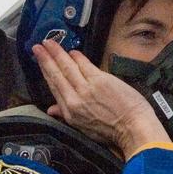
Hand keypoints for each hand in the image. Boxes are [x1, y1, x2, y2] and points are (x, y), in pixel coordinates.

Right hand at [32, 40, 167, 155]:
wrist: (133, 128)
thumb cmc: (113, 130)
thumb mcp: (84, 128)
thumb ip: (65, 115)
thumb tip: (51, 109)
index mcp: (70, 112)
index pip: (54, 87)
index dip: (45, 71)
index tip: (39, 60)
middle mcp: (75, 99)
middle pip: (57, 74)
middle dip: (46, 58)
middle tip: (39, 46)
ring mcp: (86, 89)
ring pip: (67, 67)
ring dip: (58, 53)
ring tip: (50, 43)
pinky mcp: (100, 80)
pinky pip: (84, 64)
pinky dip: (77, 57)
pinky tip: (72, 51)